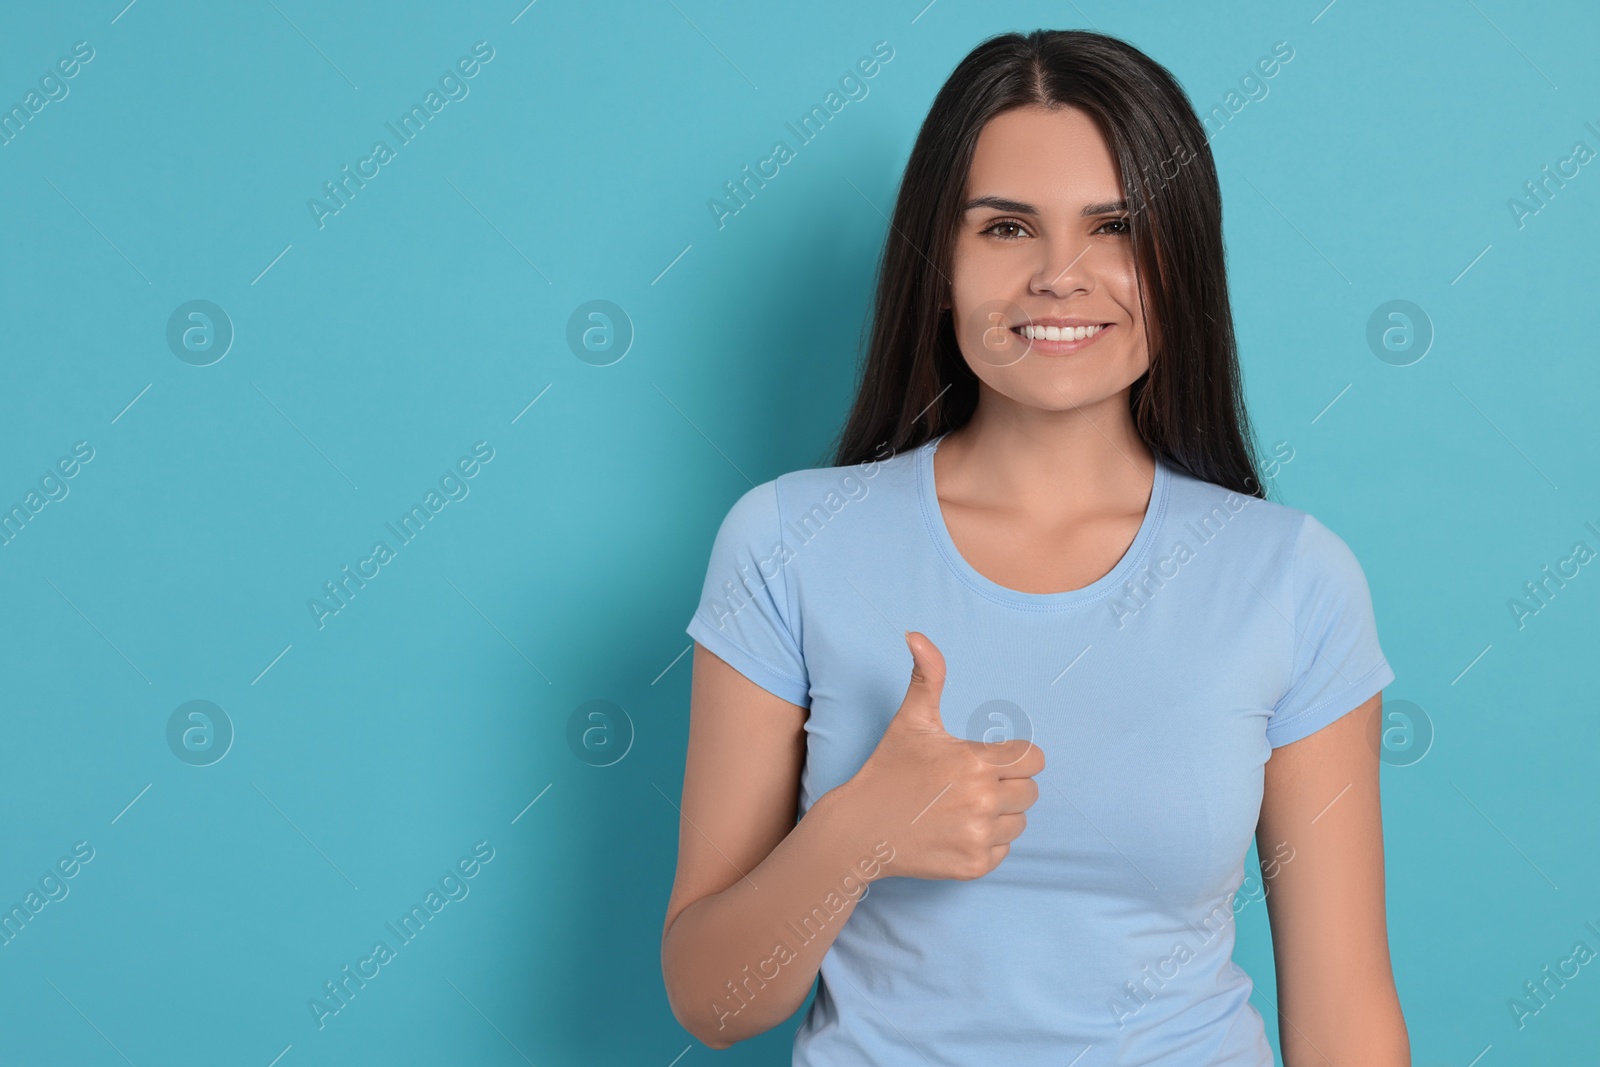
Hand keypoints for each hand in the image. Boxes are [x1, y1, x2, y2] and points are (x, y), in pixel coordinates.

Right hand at [839, 631, 1044, 881]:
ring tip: (959, 809)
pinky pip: (1004, 850)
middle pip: (1030, 791)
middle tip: (967, 786)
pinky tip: (954, 831)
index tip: (984, 762)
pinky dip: (985, 843)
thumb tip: (916, 634)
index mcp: (976, 761)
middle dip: (1006, 786)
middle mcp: (983, 800)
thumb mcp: (910, 720)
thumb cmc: (888, 770)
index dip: (1013, 758)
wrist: (859, 830)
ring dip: (998, 815)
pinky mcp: (975, 865)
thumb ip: (926, 675)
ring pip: (1019, 821)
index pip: (1034, 760)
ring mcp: (979, 836)